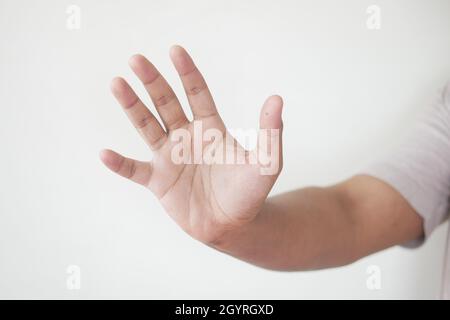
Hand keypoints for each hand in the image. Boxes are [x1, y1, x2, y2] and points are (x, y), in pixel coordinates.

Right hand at [100, 46, 283, 244]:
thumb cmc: (249, 192)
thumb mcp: (265, 162)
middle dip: (152, 81)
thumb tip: (277, 98)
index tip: (176, 51)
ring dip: (132, 107)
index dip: (187, 73)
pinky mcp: (158, 181)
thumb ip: (269, 132)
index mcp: (209, 128)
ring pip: (146, 127)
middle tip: (137, 59)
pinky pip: (134, 170)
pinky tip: (105, 154)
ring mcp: (169, 158)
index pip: (197, 93)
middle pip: (166, 103)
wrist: (232, 224)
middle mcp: (185, 137)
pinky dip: (120, 164)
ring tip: (117, 83)